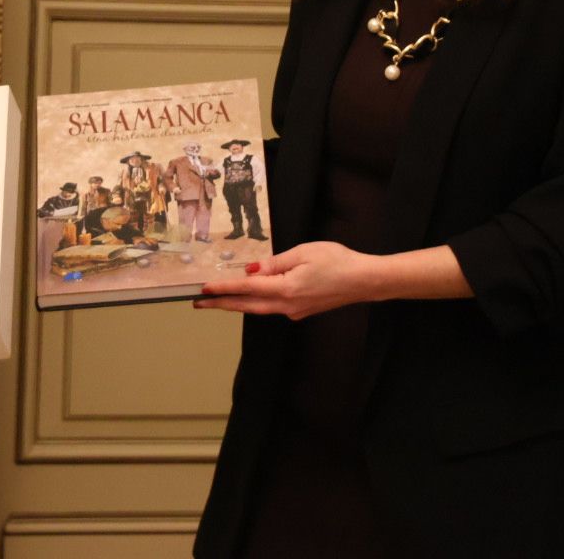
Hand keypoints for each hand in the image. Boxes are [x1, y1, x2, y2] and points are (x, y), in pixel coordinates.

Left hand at [193, 241, 378, 319]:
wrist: (365, 280)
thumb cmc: (337, 261)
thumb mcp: (303, 252)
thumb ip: (274, 263)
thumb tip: (251, 271)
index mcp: (286, 289)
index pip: (246, 289)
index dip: (223, 289)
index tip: (203, 290)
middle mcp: (287, 305)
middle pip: (247, 306)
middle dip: (221, 304)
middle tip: (198, 302)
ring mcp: (295, 311)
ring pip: (258, 309)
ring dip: (236, 305)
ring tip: (216, 300)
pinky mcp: (301, 310)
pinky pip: (272, 307)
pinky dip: (255, 303)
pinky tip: (249, 297)